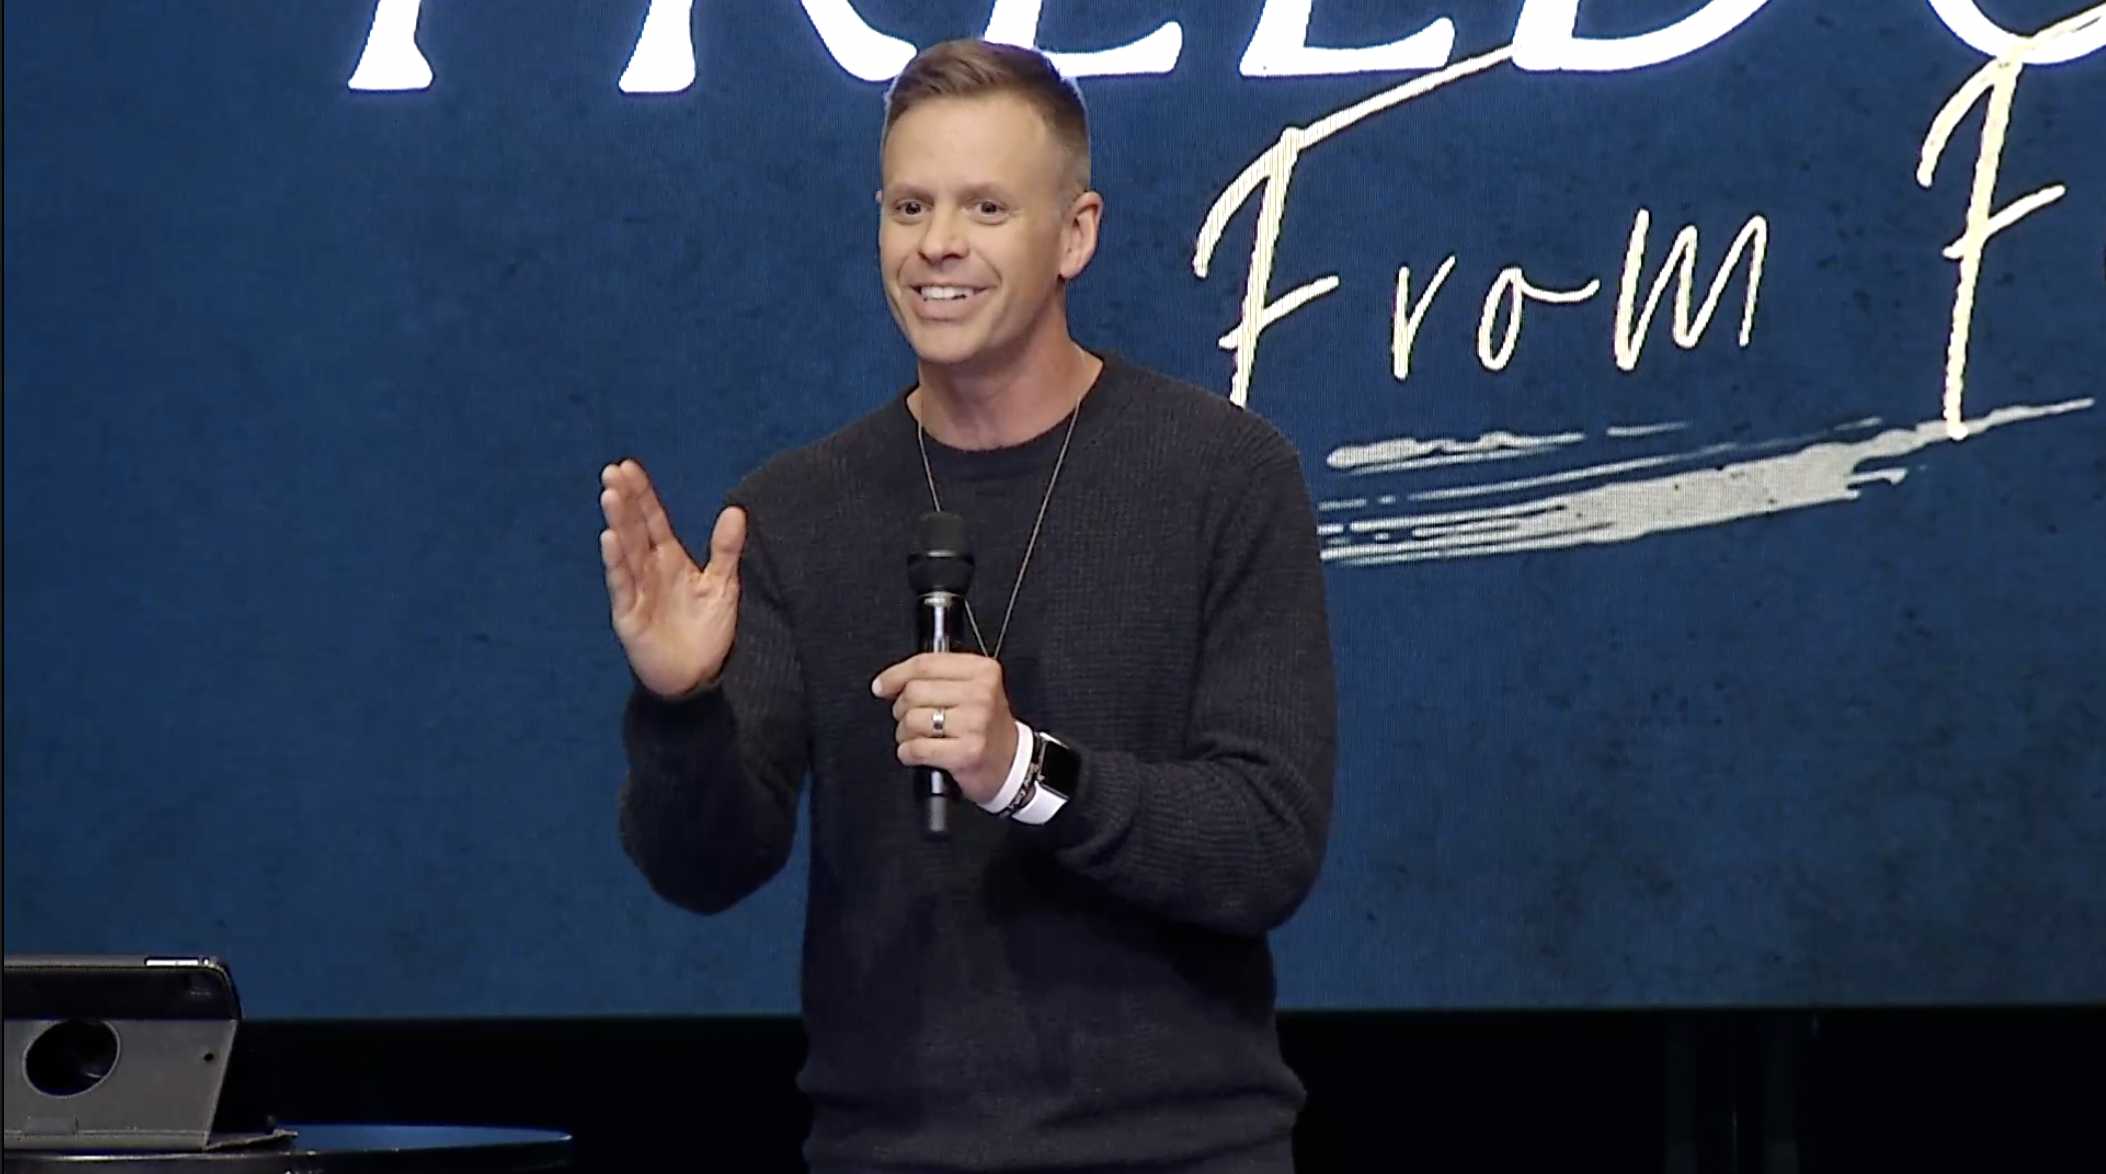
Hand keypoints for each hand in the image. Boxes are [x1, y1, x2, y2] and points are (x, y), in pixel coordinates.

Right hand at [599, 458, 744, 697]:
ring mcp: (637, 592)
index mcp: (669, 560)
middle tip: (612, 471)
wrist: (698, 679)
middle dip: (624, 501)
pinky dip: (616, 562)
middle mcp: (649, 571)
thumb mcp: (723, 585)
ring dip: (617, 523)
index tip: (628, 466)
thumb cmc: (707, 633)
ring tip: (609, 495)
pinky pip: (622, 585)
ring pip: (625, 551)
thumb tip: (736, 510)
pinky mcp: (630, 616)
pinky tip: (609, 538)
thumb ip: (726, 549)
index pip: (653, 520)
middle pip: (635, 529)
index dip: (642, 495)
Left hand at [872, 653, 1020, 804]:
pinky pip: (916, 748)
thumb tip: (887, 682)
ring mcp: (975, 724)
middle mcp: (981, 694)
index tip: (881, 686)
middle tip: (912, 717)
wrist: (1010, 762)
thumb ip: (936, 676)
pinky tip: (918, 752)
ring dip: (905, 732)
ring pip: (912, 719)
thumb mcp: (972, 687)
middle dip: (902, 708)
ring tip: (918, 736)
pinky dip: (908, 753)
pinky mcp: (966, 753)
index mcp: (982, 671)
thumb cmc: (985, 724)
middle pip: (914, 691)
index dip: (895, 675)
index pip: (925, 664)